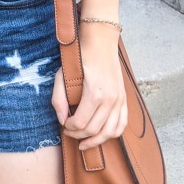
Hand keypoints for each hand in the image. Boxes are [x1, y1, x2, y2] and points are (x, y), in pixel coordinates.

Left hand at [52, 34, 127, 151]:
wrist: (100, 41)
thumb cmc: (80, 56)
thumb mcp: (63, 75)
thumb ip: (59, 99)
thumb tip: (61, 119)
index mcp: (95, 93)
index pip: (81, 123)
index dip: (69, 128)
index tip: (63, 125)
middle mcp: (110, 99)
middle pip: (94, 130)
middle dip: (79, 135)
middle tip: (69, 132)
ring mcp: (120, 100)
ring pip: (110, 132)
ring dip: (96, 141)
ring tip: (84, 142)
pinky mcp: (124, 99)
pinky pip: (121, 124)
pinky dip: (112, 134)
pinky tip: (102, 136)